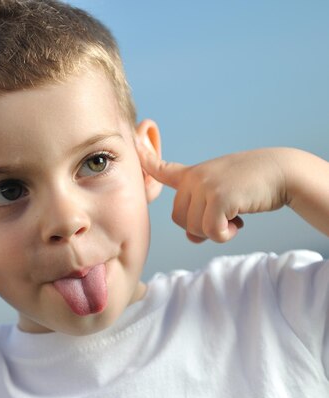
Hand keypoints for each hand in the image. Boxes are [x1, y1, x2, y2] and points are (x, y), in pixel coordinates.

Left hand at [136, 142, 287, 242]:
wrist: (282, 172)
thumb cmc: (252, 186)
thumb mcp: (221, 196)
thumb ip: (201, 214)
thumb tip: (192, 237)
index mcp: (192, 174)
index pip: (162, 169)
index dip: (145, 161)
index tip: (131, 144)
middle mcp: (194, 178)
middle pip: (179, 219)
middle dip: (201, 226)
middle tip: (225, 217)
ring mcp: (205, 185)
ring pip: (195, 228)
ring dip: (217, 231)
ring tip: (235, 216)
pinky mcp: (219, 197)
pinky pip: (211, 232)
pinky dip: (225, 235)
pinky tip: (239, 223)